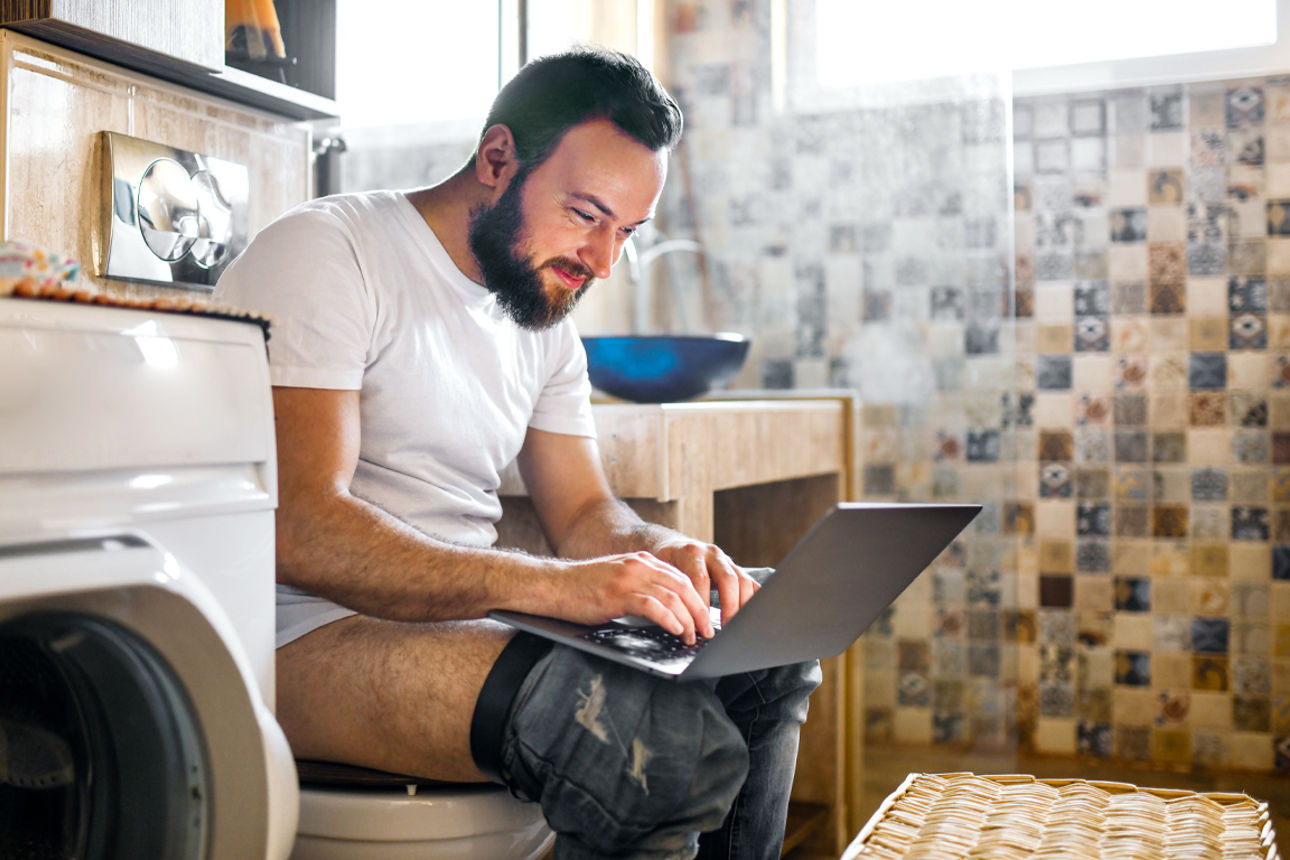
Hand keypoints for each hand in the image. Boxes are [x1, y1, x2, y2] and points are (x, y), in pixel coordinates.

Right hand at [545, 552, 713, 643]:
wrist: (553, 585)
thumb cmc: (583, 589)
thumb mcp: (619, 581)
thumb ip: (642, 588)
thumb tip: (667, 611)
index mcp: (642, 561)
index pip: (681, 578)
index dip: (698, 599)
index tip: (705, 618)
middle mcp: (639, 565)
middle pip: (683, 587)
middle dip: (699, 611)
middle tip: (706, 632)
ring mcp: (629, 578)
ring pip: (672, 597)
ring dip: (688, 620)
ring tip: (693, 637)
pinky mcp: (618, 594)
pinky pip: (653, 606)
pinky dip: (669, 619)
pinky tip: (676, 630)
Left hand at [649, 538, 758, 628]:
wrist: (672, 546)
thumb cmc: (666, 563)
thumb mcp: (663, 573)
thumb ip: (672, 590)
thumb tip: (678, 621)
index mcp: (691, 553)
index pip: (701, 580)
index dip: (702, 605)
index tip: (702, 626)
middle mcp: (712, 554)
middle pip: (728, 578)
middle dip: (729, 605)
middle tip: (727, 626)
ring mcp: (726, 560)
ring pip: (742, 580)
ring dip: (743, 604)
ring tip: (739, 624)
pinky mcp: (735, 568)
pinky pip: (750, 582)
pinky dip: (754, 598)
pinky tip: (752, 614)